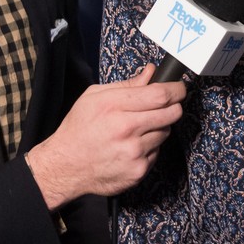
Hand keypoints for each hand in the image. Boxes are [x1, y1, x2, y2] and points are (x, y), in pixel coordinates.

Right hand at [26, 64, 185, 207]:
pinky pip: (157, 152)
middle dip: (173, 106)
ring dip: (159, 128)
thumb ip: (127, 85)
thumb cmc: (79, 128)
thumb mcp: (94, 97)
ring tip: (138, 129)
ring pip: (166, 132)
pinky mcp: (138, 170)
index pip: (160, 94)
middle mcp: (126, 129)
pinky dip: (150, 147)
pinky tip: (132, 146)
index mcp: (115, 106)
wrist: (65, 166)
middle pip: (171, 112)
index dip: (176, 89)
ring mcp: (134, 152)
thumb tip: (151, 72)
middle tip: (166, 105)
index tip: (178, 88)